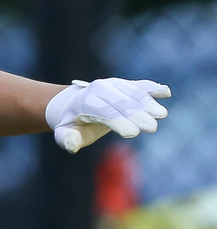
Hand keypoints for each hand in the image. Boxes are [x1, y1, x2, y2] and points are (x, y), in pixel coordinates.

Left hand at [45, 78, 170, 153]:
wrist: (73, 103)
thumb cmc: (72, 123)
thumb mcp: (64, 132)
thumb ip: (67, 138)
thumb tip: (72, 144)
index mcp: (85, 102)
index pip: (103, 111)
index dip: (118, 122)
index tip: (132, 133)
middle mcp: (99, 88)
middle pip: (121, 102)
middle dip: (137, 114)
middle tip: (151, 128)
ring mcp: (114, 84)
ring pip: (133, 92)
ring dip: (148, 102)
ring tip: (161, 115)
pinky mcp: (126, 84)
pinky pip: (140, 85)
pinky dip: (152, 88)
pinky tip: (165, 92)